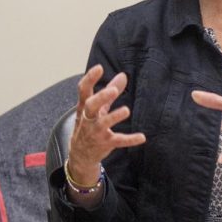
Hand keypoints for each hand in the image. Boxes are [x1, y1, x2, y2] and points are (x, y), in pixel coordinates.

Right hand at [68, 65, 145, 184]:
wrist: (80, 153)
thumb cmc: (89, 124)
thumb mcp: (97, 108)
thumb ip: (110, 91)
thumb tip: (123, 76)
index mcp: (85, 107)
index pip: (84, 90)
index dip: (90, 78)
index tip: (99, 68)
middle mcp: (88, 118)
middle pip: (91, 106)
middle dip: (101, 98)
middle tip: (113, 91)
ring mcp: (96, 131)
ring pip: (102, 123)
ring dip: (113, 117)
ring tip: (126, 110)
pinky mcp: (105, 143)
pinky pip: (118, 141)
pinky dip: (130, 139)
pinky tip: (141, 137)